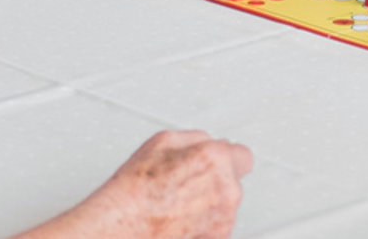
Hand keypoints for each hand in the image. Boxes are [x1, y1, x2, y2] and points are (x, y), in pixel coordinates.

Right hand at [76, 130, 251, 238]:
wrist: (126, 224)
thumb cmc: (137, 189)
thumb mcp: (162, 142)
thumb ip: (196, 138)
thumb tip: (207, 142)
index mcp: (215, 158)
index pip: (242, 155)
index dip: (227, 158)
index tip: (220, 162)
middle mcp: (227, 188)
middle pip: (234, 180)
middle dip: (216, 180)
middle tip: (188, 183)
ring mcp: (225, 217)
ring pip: (226, 204)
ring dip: (211, 203)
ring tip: (179, 203)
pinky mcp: (218, 238)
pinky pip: (218, 224)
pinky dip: (205, 223)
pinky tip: (181, 218)